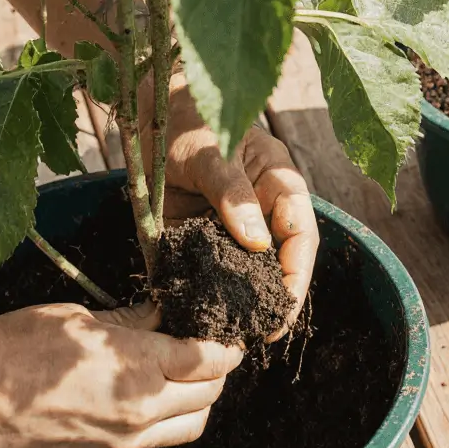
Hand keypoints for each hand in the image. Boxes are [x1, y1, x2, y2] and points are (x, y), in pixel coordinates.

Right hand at [0, 303, 242, 447]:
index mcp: (137, 366)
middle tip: (206, 358)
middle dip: (215, 375)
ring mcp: (122, 447)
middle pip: (208, 398)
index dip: (225, 349)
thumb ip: (129, 323)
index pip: (208, 361)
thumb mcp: (79, 319)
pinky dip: (156, 428)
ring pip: (187, 430)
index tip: (228, 341)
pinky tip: (135, 407)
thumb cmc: (15, 347)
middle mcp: (139, 413)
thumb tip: (161, 316)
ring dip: (193, 407)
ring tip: (177, 384)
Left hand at [143, 73, 319, 341]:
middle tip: (255, 333)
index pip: (299, 237)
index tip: (282, 307)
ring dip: (236, 303)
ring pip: (242, 276)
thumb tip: (259, 243)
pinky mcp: (195, 239)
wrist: (148, 112)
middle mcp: (259, 212)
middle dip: (270, 300)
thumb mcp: (210, 151)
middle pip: (276, 265)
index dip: (296, 275)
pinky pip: (202, 273)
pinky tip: (190, 318)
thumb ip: (232, 192)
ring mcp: (228, 229)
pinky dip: (198, 295)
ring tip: (226, 335)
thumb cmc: (189, 120)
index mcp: (277, 185)